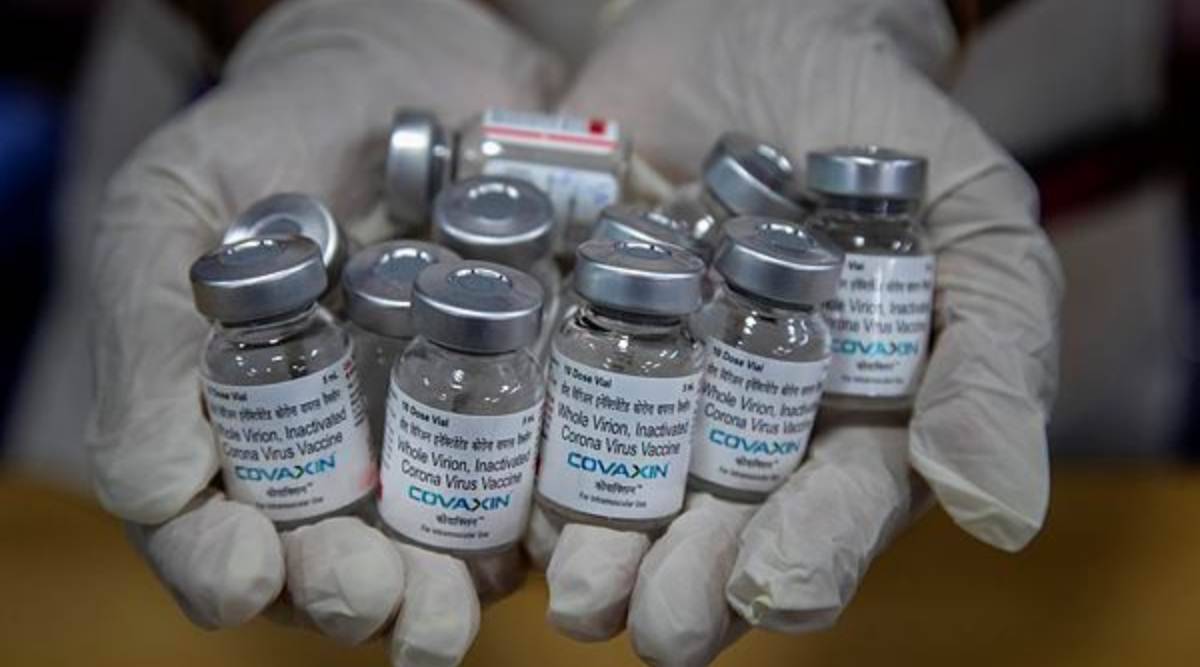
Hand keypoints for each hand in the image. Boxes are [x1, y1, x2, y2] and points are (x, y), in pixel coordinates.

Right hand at [87, 0, 561, 663]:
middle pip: (338, 566)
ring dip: (444, 592)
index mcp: (238, 430)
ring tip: (450, 605)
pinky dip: (544, 517)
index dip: (225, 569)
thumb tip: (157, 494)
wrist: (413, 68)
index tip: (247, 574)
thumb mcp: (172, 209)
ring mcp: (438, 439)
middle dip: (350, 595)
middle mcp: (339, 457)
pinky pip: (540, 481)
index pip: (218, 534)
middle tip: (368, 594)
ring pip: (440, 551)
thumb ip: (149, 335)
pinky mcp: (530, 406)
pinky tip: (546, 529)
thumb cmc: (272, 136)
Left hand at [530, 0, 1062, 662]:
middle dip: (685, 578)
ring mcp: (641, 378)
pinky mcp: (560, 325)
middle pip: (711, 524)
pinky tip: (496, 489)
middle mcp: (734, 424)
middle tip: (654, 621)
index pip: (829, 511)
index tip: (775, 589)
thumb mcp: (971, 228)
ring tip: (574, 584)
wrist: (754, 24)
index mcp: (841, 422)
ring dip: (593, 542)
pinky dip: (512, 438)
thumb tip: (1002, 516)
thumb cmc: (882, 130)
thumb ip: (992, 360)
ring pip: (614, 484)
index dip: (806, 556)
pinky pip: (530, 392)